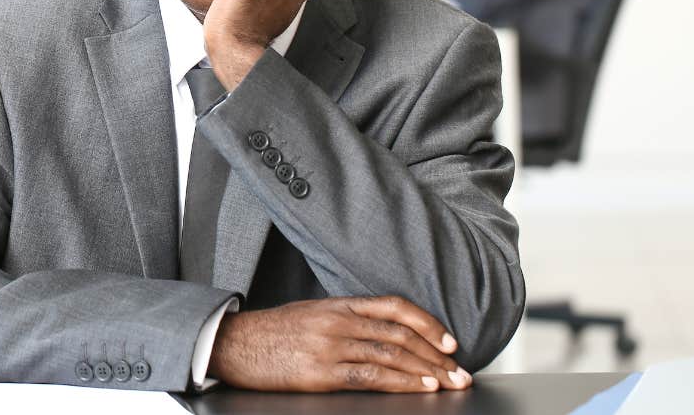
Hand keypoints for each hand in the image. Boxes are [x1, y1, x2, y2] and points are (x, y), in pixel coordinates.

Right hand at [209, 296, 472, 392]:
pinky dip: (401, 382)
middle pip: (400, 334)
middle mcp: (338, 321)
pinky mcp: (321, 372)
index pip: (394, 307)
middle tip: (461, 372)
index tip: (449, 342)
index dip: (427, 323)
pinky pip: (371, 376)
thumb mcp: (309, 315)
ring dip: (428, 371)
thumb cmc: (269, 334)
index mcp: (338, 305)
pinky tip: (420, 388)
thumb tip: (378, 334)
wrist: (232, 344)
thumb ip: (344, 320)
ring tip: (450, 384)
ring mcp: (330, 345)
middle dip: (436, 355)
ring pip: (391, 355)